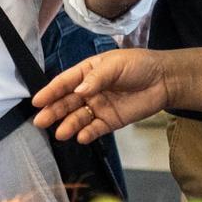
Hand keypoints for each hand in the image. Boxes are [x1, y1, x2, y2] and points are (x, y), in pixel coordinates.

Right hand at [32, 50, 171, 143]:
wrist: (164, 80)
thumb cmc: (138, 65)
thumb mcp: (115, 65)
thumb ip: (97, 78)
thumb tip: (79, 90)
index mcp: (86, 72)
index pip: (64, 82)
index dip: (50, 91)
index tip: (37, 101)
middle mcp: (88, 91)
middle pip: (67, 102)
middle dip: (53, 111)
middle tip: (40, 121)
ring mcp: (98, 107)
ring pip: (78, 118)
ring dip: (68, 125)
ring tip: (60, 133)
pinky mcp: (110, 120)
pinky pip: (95, 128)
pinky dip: (87, 133)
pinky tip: (80, 137)